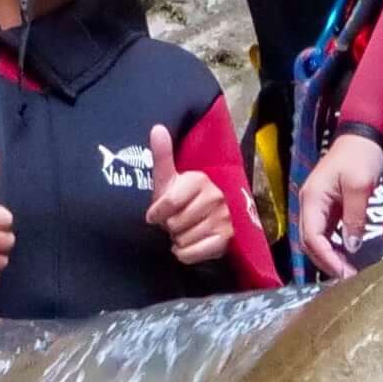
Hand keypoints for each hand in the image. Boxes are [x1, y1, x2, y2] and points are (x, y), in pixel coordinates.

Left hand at [145, 122, 230, 269]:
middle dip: (169, 227)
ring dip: (178, 240)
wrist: (204, 220)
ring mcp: (224, 217)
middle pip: (175, 223)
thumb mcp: (167, 179)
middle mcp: (215, 196)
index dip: (157, 213)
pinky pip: (194, 253)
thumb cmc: (180, 198)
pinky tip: (189, 244)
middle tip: (175, 221)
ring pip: (183, 239)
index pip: (169, 203)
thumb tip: (157, 127)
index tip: (155, 215)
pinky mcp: (227, 237)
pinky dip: (185, 254)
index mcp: (199, 179)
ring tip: (184, 230)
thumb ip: (162, 155)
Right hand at [295, 131, 382, 277]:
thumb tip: (351, 247)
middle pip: (309, 241)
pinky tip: (346, 256)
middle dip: (326, 262)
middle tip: (347, 278)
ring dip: (328, 256)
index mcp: (312, 198)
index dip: (326, 258)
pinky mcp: (327, 207)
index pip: (311, 237)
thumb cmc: (360, 157)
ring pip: (315, 239)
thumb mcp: (360, 186)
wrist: (363, 136)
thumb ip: (354, 218)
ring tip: (347, 271)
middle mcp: (309, 204)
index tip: (344, 273)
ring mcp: (317, 206)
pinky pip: (325, 232)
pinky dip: (333, 246)